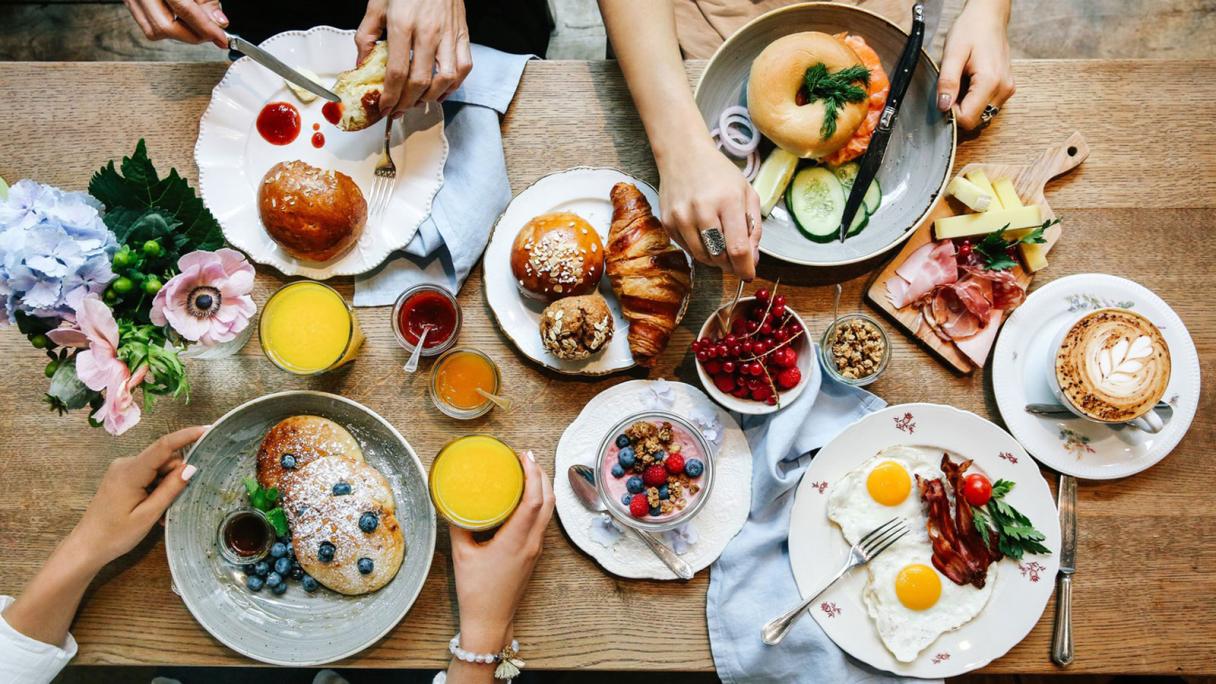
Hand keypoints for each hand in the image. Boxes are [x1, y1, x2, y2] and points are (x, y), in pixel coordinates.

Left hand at [67, 425, 205, 571]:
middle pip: (164, 460)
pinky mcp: (122, 476)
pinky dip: (156, 488)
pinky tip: (152, 508)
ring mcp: (122, 469)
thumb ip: (170, 490)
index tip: (207, 429)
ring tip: (160, 513)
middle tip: (175, 504)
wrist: (87, 546)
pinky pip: (149, 475)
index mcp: (130, 472)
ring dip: (166, 486)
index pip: (163, 447)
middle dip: (176, 477)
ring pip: (158, 468)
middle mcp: (125, 464)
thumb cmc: (116, 535)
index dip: (186, 436)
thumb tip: (191, 468)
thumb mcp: (148, 515)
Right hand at [123, 0, 228, 48]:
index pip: (183, 9)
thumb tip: (218, 22)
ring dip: (181, 34)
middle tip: (211, 33)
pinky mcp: (130, 2)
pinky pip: (148, 26)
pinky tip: (181, 22)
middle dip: (193, 36)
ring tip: (198, 26)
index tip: (221, 38)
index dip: (206, 28)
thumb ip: (207, 0)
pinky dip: (168, 29)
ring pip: (155, 31)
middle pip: (165, 26)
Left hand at [356, 0, 473, 116]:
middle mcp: (428, 32)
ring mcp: (449, 34)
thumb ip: (366, 37)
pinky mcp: (462, 34)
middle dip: (407, 102)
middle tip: (397, 110)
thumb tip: (361, 65)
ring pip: (446, 78)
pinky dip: (454, 84)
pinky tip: (441, 90)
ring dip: (431, 97)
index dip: (390, 96)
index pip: (397, 71)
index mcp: (403, 24)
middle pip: (420, 81)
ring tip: (418, 102)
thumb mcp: (377, 5)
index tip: (383, 108)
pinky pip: (464, 67)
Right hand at [448, 450, 553, 653]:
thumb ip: (458, 524)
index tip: (524, 456)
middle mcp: (532, 542)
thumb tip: (452, 501)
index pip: (534, 499)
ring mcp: (536, 549)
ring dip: (542, 488)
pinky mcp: (533, 554)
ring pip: (548, 511)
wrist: (490, 620)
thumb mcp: (462, 554)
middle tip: (525, 457)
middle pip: (548, 500)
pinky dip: (538, 503)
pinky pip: (542, 521)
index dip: (533, 473)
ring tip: (526, 471)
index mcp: (517, 540)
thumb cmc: (476, 591)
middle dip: (541, 475)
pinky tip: (523, 498)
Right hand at [658, 138, 762, 280]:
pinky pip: (687, 249)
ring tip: (721, 244)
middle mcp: (701, 210)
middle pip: (719, 256)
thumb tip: (752, 260)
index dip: (745, 267)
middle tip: (736, 258)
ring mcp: (681, 217)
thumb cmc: (719, 174)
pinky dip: (700, 249)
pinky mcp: (667, 222)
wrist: (683, 155)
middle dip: (731, 264)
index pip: (737, 248)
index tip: (749, 274)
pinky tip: (704, 234)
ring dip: (715, 259)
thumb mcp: (747, 193)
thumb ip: (754, 228)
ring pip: (702, 257)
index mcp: (727, 200)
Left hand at [937, 0, 1014, 129]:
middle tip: (951, 88)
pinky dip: (974, 101)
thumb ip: (947, 82)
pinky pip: (987, 106)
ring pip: (981, 115)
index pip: (968, 118)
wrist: (988, 17)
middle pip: (975, 120)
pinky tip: (969, 83)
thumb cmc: (971, 30)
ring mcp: (1007, 89)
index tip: (944, 98)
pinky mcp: (1006, 88)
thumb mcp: (953, 53)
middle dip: (958, 111)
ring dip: (966, 106)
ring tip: (962, 82)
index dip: (951, 114)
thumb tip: (943, 107)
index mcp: (991, 82)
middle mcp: (1003, 89)